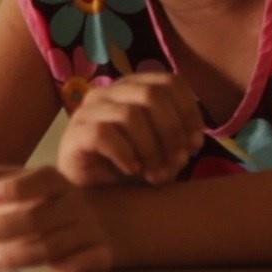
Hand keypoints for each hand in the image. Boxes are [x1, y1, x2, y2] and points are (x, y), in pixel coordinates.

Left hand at [0, 166, 110, 271]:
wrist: (93, 222)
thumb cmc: (45, 204)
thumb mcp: (26, 186)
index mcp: (58, 182)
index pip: (42, 178)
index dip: (15, 187)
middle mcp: (76, 204)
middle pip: (38, 216)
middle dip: (3, 226)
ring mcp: (89, 230)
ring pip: (51, 246)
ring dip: (17, 255)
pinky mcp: (99, 256)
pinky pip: (83, 266)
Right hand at [55, 72, 201, 186]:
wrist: (86, 188)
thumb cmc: (125, 165)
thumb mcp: (160, 152)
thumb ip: (177, 145)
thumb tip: (187, 148)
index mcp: (133, 88)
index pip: (169, 82)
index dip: (189, 111)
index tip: (196, 144)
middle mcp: (109, 91)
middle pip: (152, 95)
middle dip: (172, 131)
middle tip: (177, 163)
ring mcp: (88, 110)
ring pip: (129, 114)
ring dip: (150, 148)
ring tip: (154, 174)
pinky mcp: (75, 133)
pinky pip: (103, 134)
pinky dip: (124, 154)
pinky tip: (131, 169)